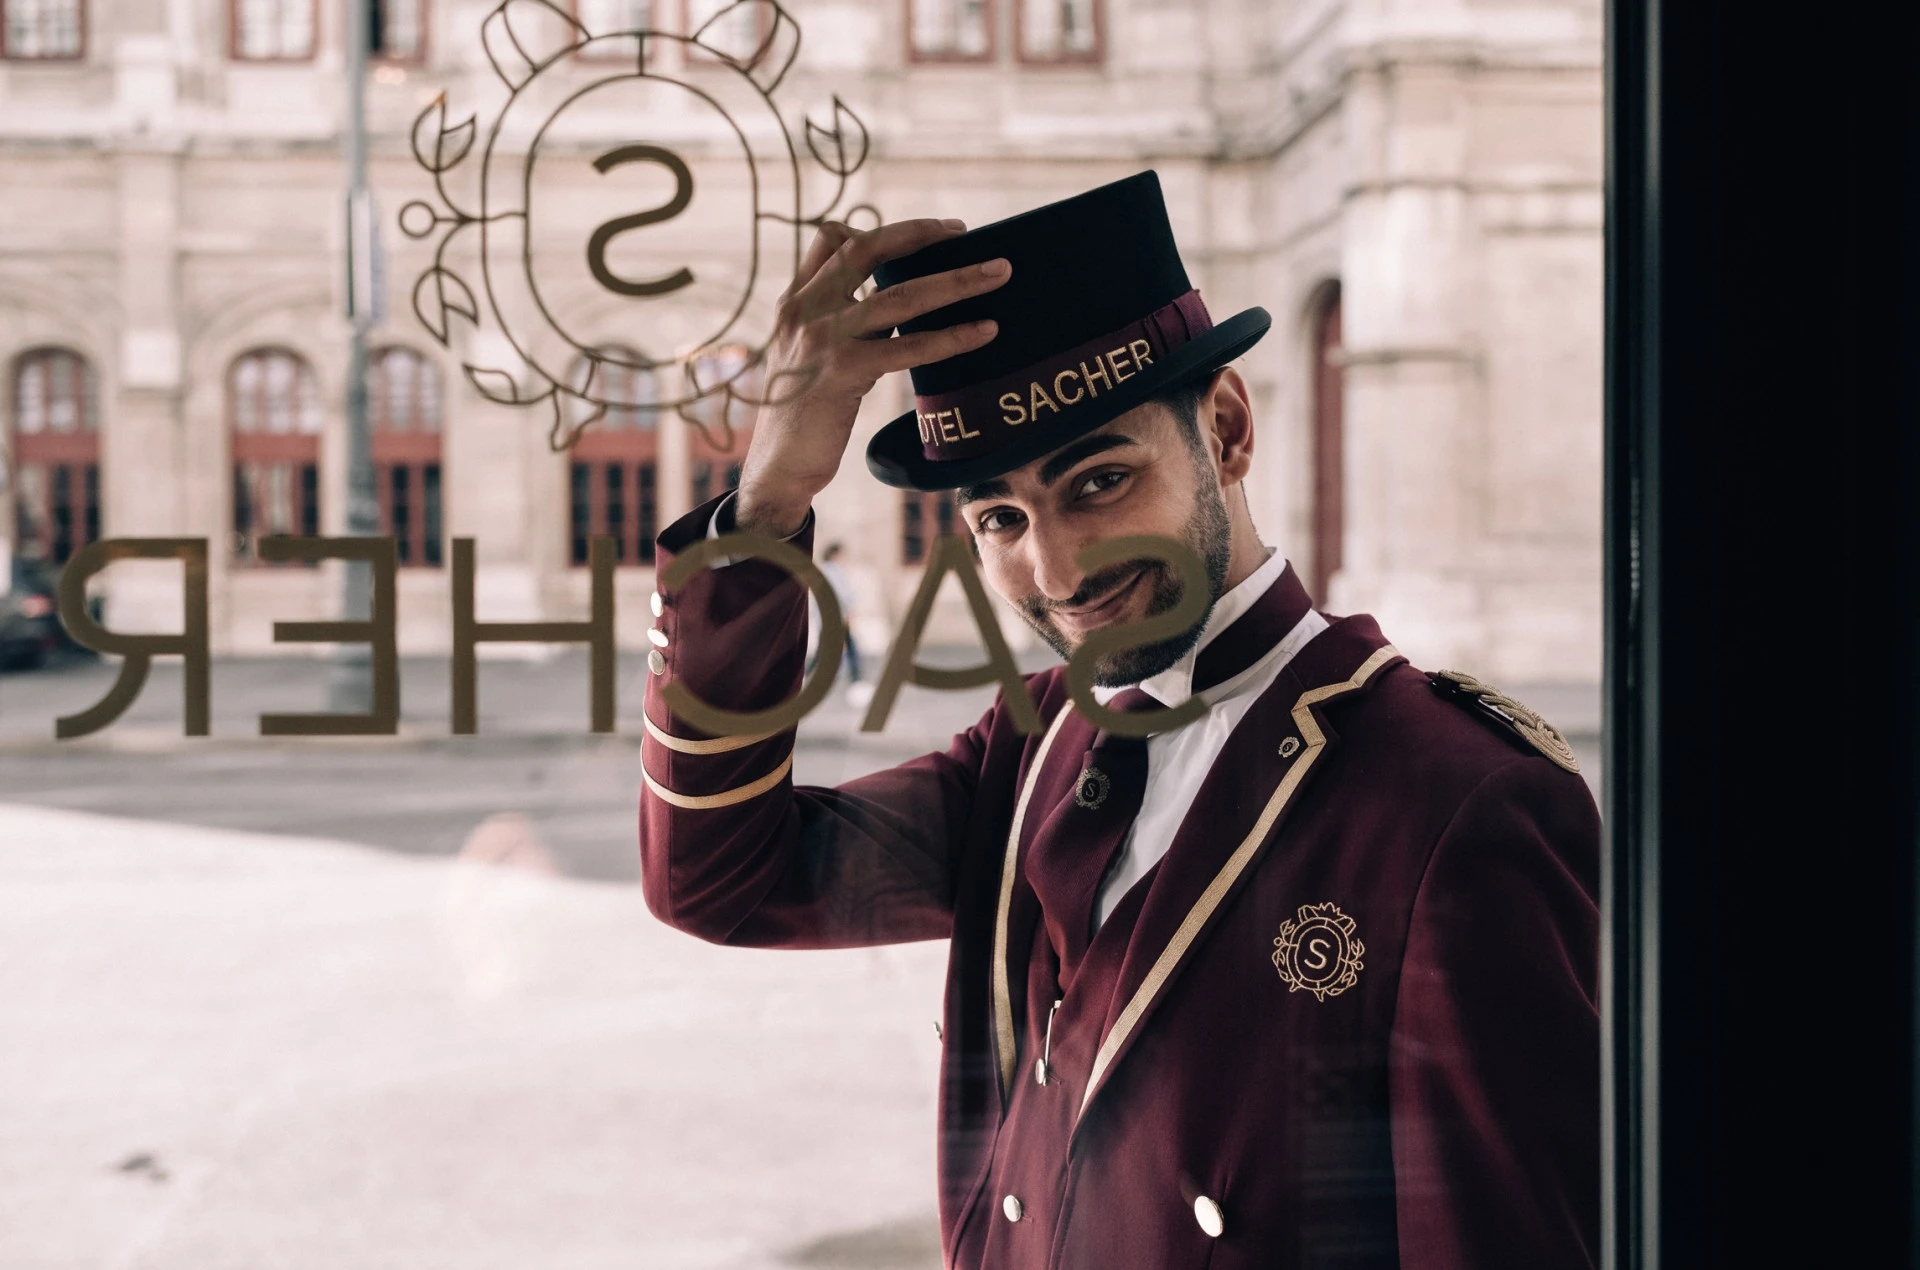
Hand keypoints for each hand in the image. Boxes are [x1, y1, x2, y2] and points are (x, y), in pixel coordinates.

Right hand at [733, 218, 1010, 536]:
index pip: (832, 240)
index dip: (882, 230)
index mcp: (794, 301)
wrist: (777, 466)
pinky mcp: (843, 372)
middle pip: (866, 250)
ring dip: (956, 281)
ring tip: (999, 273)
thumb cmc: (802, 414)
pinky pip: (909, 346)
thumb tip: (891, 303)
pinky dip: (952, 336)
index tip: (929, 230)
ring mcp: (821, 339)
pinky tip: (984, 331)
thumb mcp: (809, 355)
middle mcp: (803, 310)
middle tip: (963, 232)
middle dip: (919, 234)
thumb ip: (840, 322)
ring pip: (900, 296)